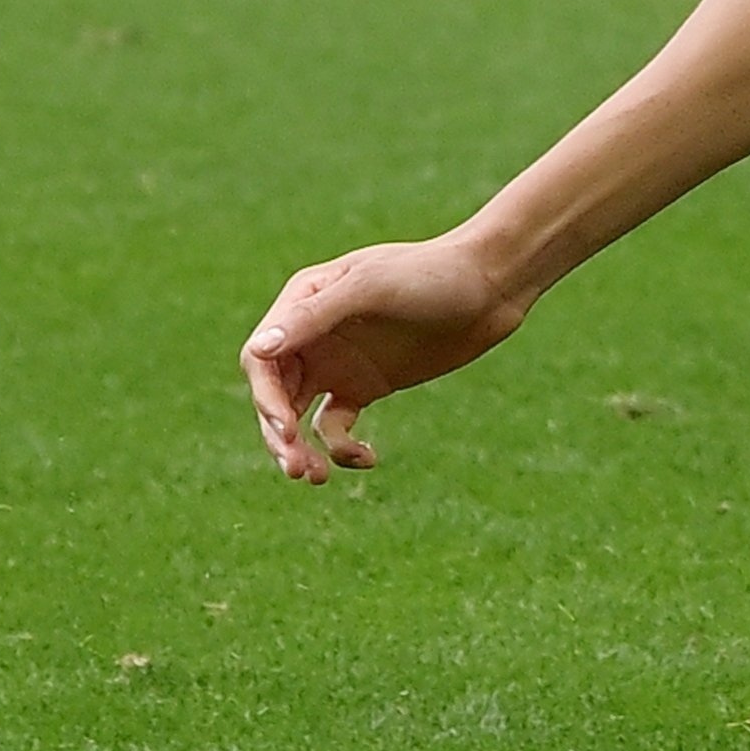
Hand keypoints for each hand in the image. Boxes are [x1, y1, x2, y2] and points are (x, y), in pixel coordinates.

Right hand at [244, 233, 528, 482]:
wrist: (491, 286)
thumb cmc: (431, 273)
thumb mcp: (371, 288)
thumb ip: (314, 317)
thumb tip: (258, 349)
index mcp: (302, 302)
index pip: (262, 360)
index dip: (266, 398)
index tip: (286, 428)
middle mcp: (312, 335)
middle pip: (274, 395)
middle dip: (277, 434)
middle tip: (296, 469)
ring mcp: (337, 363)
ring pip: (297, 416)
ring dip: (299, 450)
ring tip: (316, 477)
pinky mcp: (365, 386)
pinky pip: (335, 427)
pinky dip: (341, 448)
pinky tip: (368, 458)